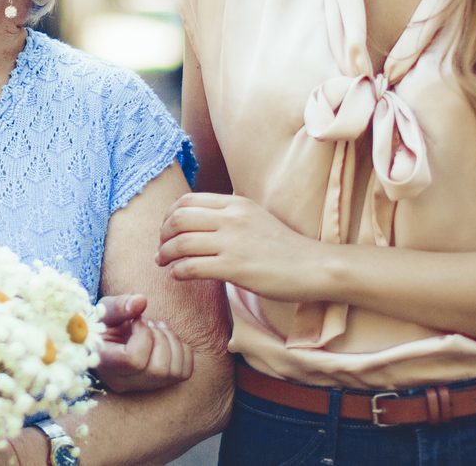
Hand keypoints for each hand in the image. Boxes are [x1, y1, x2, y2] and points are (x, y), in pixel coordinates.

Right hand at [92, 293, 192, 392]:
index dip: (142, 335)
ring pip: (173, 372)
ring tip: (158, 328)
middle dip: (160, 337)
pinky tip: (166, 339)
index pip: (133, 360)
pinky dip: (182, 350)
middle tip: (149, 323)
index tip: (136, 321)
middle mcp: (123, 382)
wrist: (112, 337)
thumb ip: (119, 306)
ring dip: (171, 341)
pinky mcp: (161, 385)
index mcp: (105, 364)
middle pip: (158, 369)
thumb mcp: (105, 311)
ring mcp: (143, 386)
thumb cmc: (105, 323)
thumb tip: (141, 301)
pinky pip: (185, 372)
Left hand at [157, 192, 320, 302]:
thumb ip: (229, 214)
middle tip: (161, 249)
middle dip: (162, 235)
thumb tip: (199, 219)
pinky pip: (192, 266)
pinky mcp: (235, 267)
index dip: (169, 216)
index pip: (187, 201)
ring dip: (165, 254)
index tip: (167, 231)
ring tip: (164, 263)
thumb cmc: (284, 247)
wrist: (313, 266)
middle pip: (178, 219)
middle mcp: (232, 218)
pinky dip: (178, 271)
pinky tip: (178, 275)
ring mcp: (233, 242)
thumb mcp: (256, 217)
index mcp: (236, 203)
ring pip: (181, 242)